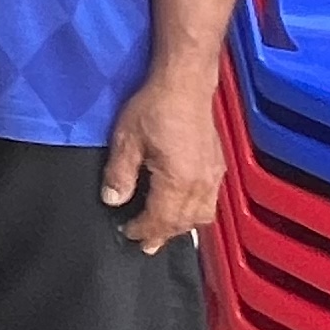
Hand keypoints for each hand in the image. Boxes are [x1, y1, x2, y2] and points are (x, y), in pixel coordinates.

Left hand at [102, 72, 224, 250]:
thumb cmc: (154, 109)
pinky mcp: (216, 166)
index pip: (160, 218)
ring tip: (163, 233)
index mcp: (179, 181)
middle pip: (184, 222)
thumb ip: (119, 173)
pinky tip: (183, 210)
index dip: (142, 229)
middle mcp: (201, 184)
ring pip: (201, 215)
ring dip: (181, 227)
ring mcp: (213, 176)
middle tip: (144, 245)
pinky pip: (209, 202)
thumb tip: (113, 201)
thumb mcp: (126, 140)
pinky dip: (194, 213)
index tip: (126, 233)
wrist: (185, 84)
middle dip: (162, 235)